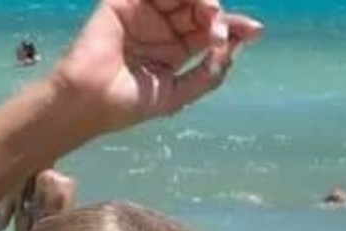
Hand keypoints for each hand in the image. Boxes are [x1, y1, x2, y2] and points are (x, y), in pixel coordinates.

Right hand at [52, 0, 262, 136]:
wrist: (89, 101)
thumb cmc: (128, 104)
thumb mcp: (177, 95)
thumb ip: (208, 74)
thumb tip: (235, 48)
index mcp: (173, 49)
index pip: (208, 29)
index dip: (233, 27)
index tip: (256, 30)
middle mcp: (162, 26)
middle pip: (201, 7)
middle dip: (218, 14)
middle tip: (220, 32)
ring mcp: (145, 9)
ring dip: (203, 0)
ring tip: (209, 17)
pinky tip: (194, 4)